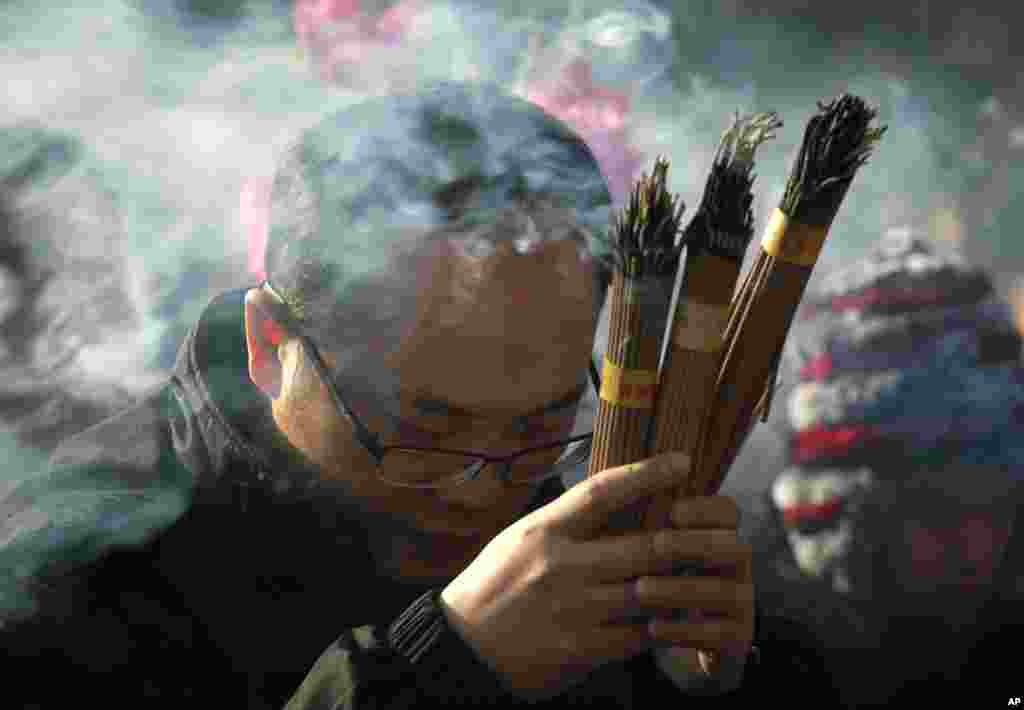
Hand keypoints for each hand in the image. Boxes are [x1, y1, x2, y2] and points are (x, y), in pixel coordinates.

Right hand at [440, 452, 722, 698]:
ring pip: (653, 592)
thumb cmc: (493, 586)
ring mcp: (577, 610)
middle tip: (727, 530)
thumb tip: (612, 501)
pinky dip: (666, 624)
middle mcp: (563, 566)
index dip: (647, 473)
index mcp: (545, 531)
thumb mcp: (520, 539)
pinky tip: (684, 616)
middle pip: (646, 546)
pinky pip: (641, 634)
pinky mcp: (585, 649)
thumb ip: (565, 523)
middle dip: (694, 539)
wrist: (463, 649)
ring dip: (687, 584)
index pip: (602, 492)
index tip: (683, 462)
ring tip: (717, 573)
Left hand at [650, 495, 754, 681]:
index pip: (729, 512)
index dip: (706, 509)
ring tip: (641, 589)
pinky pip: (718, 634)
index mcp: (720, 535)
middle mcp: (737, 565)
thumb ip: (646, 517)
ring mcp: (741, 602)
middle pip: (734, 547)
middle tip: (657, 544)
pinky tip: (652, 626)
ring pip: (723, 591)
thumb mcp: (654, 546)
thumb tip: (624, 477)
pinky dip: (684, 629)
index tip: (673, 511)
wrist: (682, 635)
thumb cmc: (659, 576)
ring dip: (681, 588)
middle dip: (694, 544)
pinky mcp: (737, 638)